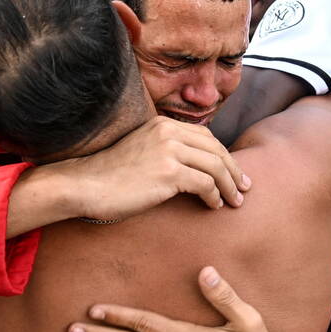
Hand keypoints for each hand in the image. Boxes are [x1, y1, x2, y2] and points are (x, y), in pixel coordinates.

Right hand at [50, 117, 250, 220]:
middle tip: (244, 188)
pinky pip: (205, 184)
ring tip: (236, 202)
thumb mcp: (141, 151)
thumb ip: (164, 150)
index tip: (234, 172)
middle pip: (216, 149)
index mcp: (163, 125)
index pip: (206, 137)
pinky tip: (214, 206)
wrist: (86, 185)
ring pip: (216, 167)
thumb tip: (192, 168)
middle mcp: (168, 132)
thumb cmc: (110, 176)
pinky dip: (215, 196)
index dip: (224, 155)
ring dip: (230, 186)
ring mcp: (169, 151)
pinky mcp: (169, 172)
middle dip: (234, 170)